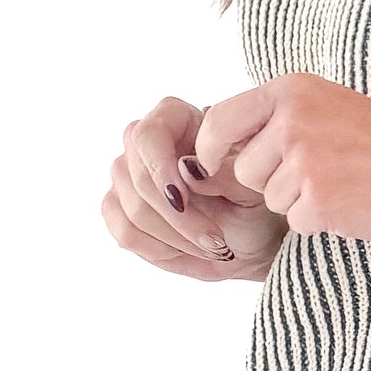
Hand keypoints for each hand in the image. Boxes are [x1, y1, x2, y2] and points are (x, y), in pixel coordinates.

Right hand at [102, 94, 289, 282]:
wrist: (248, 236)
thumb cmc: (251, 203)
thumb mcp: (251, 189)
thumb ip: (224, 173)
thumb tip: (186, 168)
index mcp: (177, 118)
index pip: (149, 134)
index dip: (160, 168)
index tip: (183, 201)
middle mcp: (144, 142)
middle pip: (138, 177)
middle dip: (179, 218)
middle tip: (216, 241)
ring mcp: (126, 174)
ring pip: (133, 209)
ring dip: (175, 238)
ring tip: (212, 247)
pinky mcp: (118, 207)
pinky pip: (126, 233)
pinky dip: (160, 250)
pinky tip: (189, 252)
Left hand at [190, 71, 370, 242]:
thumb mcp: (327, 107)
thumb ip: (275, 119)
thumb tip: (211, 152)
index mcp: (292, 90)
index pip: (218, 122)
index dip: (212, 151)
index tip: (222, 165)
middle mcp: (292, 120)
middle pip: (242, 169)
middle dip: (269, 181)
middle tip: (319, 173)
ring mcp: (305, 161)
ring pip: (269, 198)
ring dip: (297, 201)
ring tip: (342, 183)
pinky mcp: (317, 201)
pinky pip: (294, 221)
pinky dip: (319, 220)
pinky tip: (351, 202)